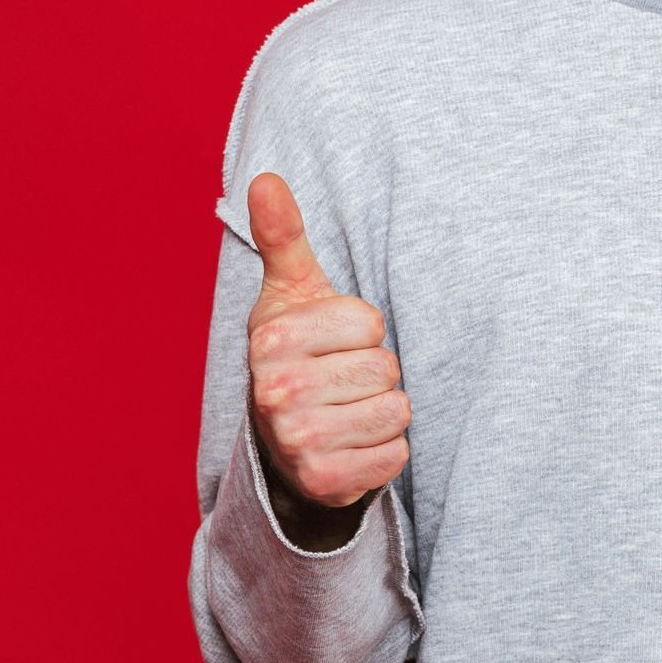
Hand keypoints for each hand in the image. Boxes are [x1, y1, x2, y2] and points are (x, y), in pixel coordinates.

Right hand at [245, 170, 412, 511]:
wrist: (281, 440)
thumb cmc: (298, 354)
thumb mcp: (290, 293)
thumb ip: (283, 236)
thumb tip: (265, 179)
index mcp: (272, 341)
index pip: (370, 322)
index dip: (361, 331)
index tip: (332, 343)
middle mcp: (277, 394)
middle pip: (386, 368)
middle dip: (374, 373)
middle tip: (340, 382)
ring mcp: (299, 443)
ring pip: (396, 411)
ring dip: (383, 413)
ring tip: (347, 411)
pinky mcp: (326, 483)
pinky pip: (395, 455)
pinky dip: (384, 452)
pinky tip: (353, 446)